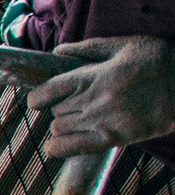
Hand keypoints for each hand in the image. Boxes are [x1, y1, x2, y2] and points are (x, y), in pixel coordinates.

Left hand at [28, 37, 174, 156]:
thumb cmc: (158, 62)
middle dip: (59, 108)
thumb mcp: (125, 45)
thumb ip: (88, 48)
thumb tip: (57, 51)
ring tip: (78, 119)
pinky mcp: (111, 138)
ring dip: (63, 125)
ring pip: (59, 129)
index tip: (39, 99)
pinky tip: (62, 142)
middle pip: (55, 111)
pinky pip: (68, 149)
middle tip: (74, 105)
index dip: (38, 97)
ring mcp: (101, 121)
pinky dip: (58, 148)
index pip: (48, 90)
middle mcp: (93, 100)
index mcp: (93, 76)